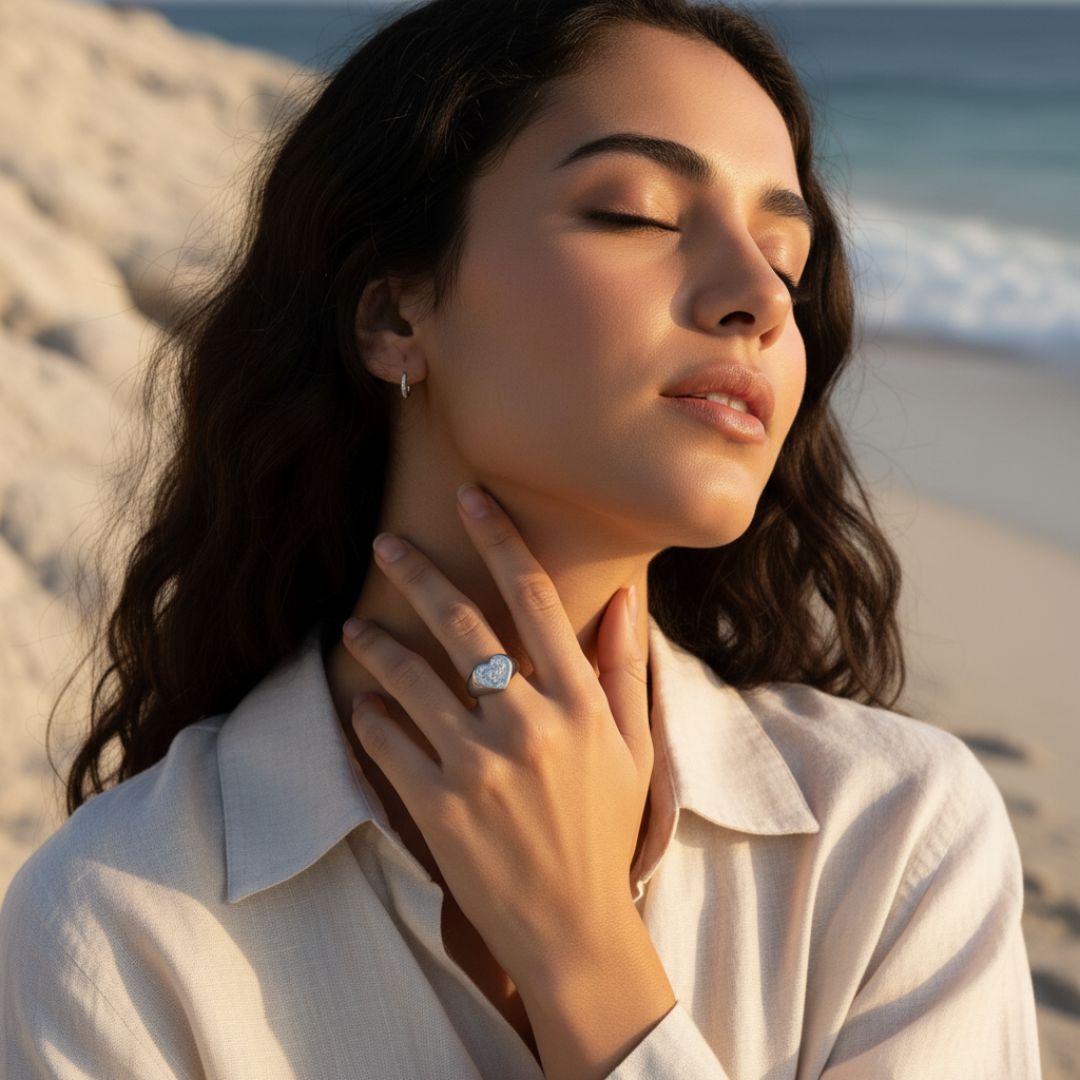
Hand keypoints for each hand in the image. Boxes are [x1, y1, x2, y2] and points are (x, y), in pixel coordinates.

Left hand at [340, 482, 652, 989]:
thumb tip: (624, 597)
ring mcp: (479, 765)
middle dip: (417, 573)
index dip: (500, 537)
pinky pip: (388, 743)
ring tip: (353, 629)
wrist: (574, 930)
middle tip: (385, 543)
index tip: (472, 496)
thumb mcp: (633, 749)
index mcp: (579, 702)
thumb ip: (625, 670)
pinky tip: (362, 706)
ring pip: (410, 679)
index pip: (536, 597)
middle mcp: (528, 723)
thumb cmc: (606, 832)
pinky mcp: (438, 807)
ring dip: (376, 646)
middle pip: (462, 623)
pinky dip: (370, 718)